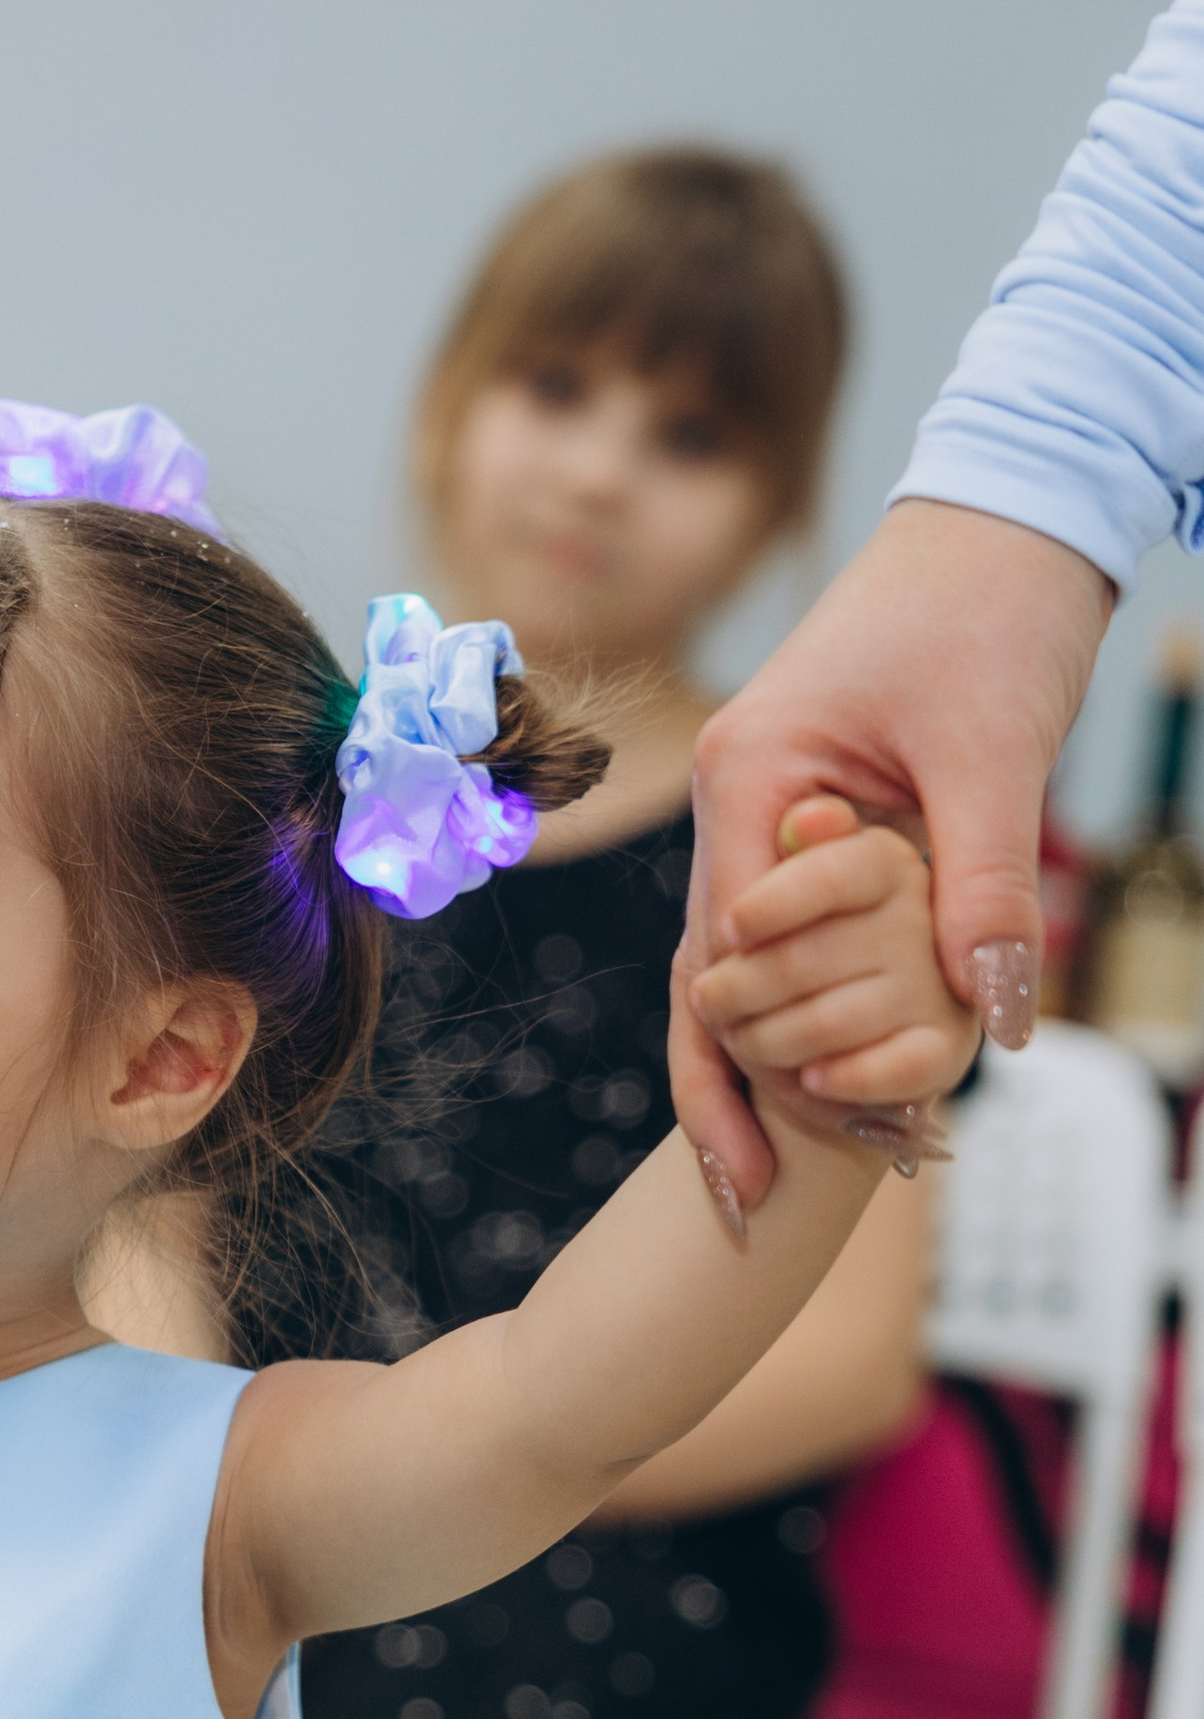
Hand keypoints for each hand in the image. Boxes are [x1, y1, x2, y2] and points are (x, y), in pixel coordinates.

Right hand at [672, 499, 1111, 1203]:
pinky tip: (831, 1078)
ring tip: (779, 1176)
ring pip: (740, 968)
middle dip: (733, 1093)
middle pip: (707, 981)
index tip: (782, 1159)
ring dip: (766, 1065)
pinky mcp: (809, 818)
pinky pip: (790, 936)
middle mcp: (733, 805)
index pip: (724, 955)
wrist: (1010, 516)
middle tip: (760, 1202)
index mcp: (748, 780)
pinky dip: (808, 1008)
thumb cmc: (991, 610)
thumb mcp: (995, 756)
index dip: (748, 1067)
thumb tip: (989, 1025)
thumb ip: (985, 888)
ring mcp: (763, 813)